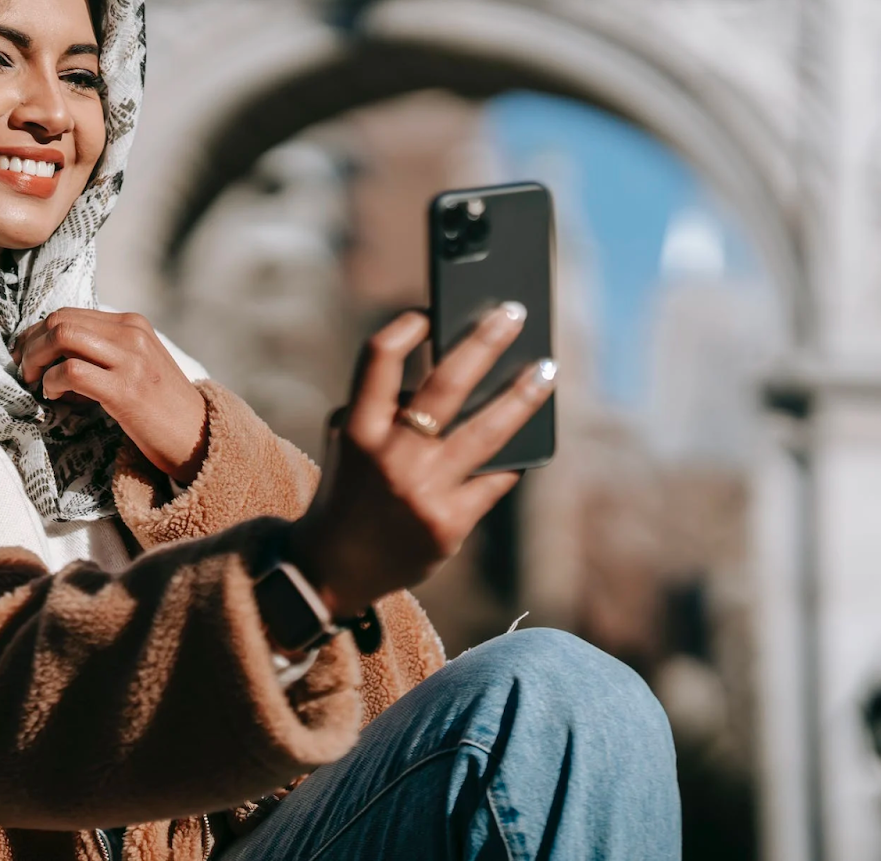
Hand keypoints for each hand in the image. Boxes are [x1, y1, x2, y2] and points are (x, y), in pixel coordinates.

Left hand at [12, 308, 207, 483]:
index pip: (69, 313)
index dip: (37, 333)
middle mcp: (131, 334)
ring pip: (62, 337)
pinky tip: (54, 397)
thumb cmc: (160, 407)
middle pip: (60, 320)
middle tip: (25, 371)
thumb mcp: (136, 364)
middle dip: (31, 345)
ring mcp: (130, 360)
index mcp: (132, 323)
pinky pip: (71, 372)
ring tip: (37, 384)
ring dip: (37, 361)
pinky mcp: (125, 390)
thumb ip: (104, 351)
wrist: (198, 437)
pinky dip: (52, 383)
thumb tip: (52, 352)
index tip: (26, 355)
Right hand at [285, 306, 556, 618]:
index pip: (379, 359)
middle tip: (513, 312)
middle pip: (446, 384)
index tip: (430, 311)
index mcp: (356, 429)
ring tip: (546, 370)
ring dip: (522, 395)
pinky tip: (531, 442)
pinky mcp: (450, 524)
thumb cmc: (349, 490)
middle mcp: (390, 457)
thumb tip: (457, 375)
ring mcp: (424, 492)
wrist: (334, 568)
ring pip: (487, 431)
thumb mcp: (347, 442)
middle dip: (484, 341)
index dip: (406, 327)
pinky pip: (493, 479)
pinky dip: (511, 459)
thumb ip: (384, 407)